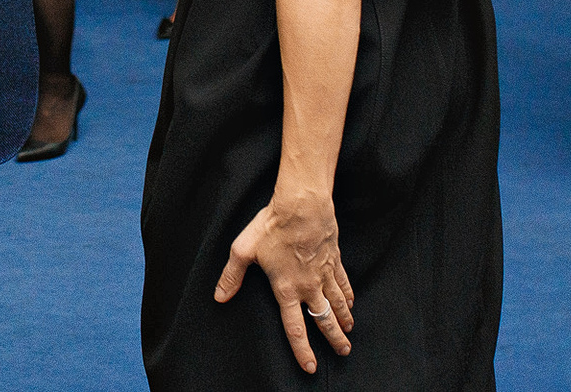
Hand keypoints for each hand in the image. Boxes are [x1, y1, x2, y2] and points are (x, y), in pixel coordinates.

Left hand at [215, 193, 354, 374]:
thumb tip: (219, 297)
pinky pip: (343, 282)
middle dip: (334, 339)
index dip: (302, 350)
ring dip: (344, 320)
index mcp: (286, 289)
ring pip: (337, 304)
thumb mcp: (244, 250)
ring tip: (349, 333)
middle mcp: (308, 286)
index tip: (310, 366)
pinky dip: (348, 295)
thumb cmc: (272, 225)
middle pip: (323, 320)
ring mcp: (324, 273)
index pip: (295, 328)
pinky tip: (351, 303)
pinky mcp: (333, 259)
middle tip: (343, 352)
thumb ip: (231, 276)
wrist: (302, 204)